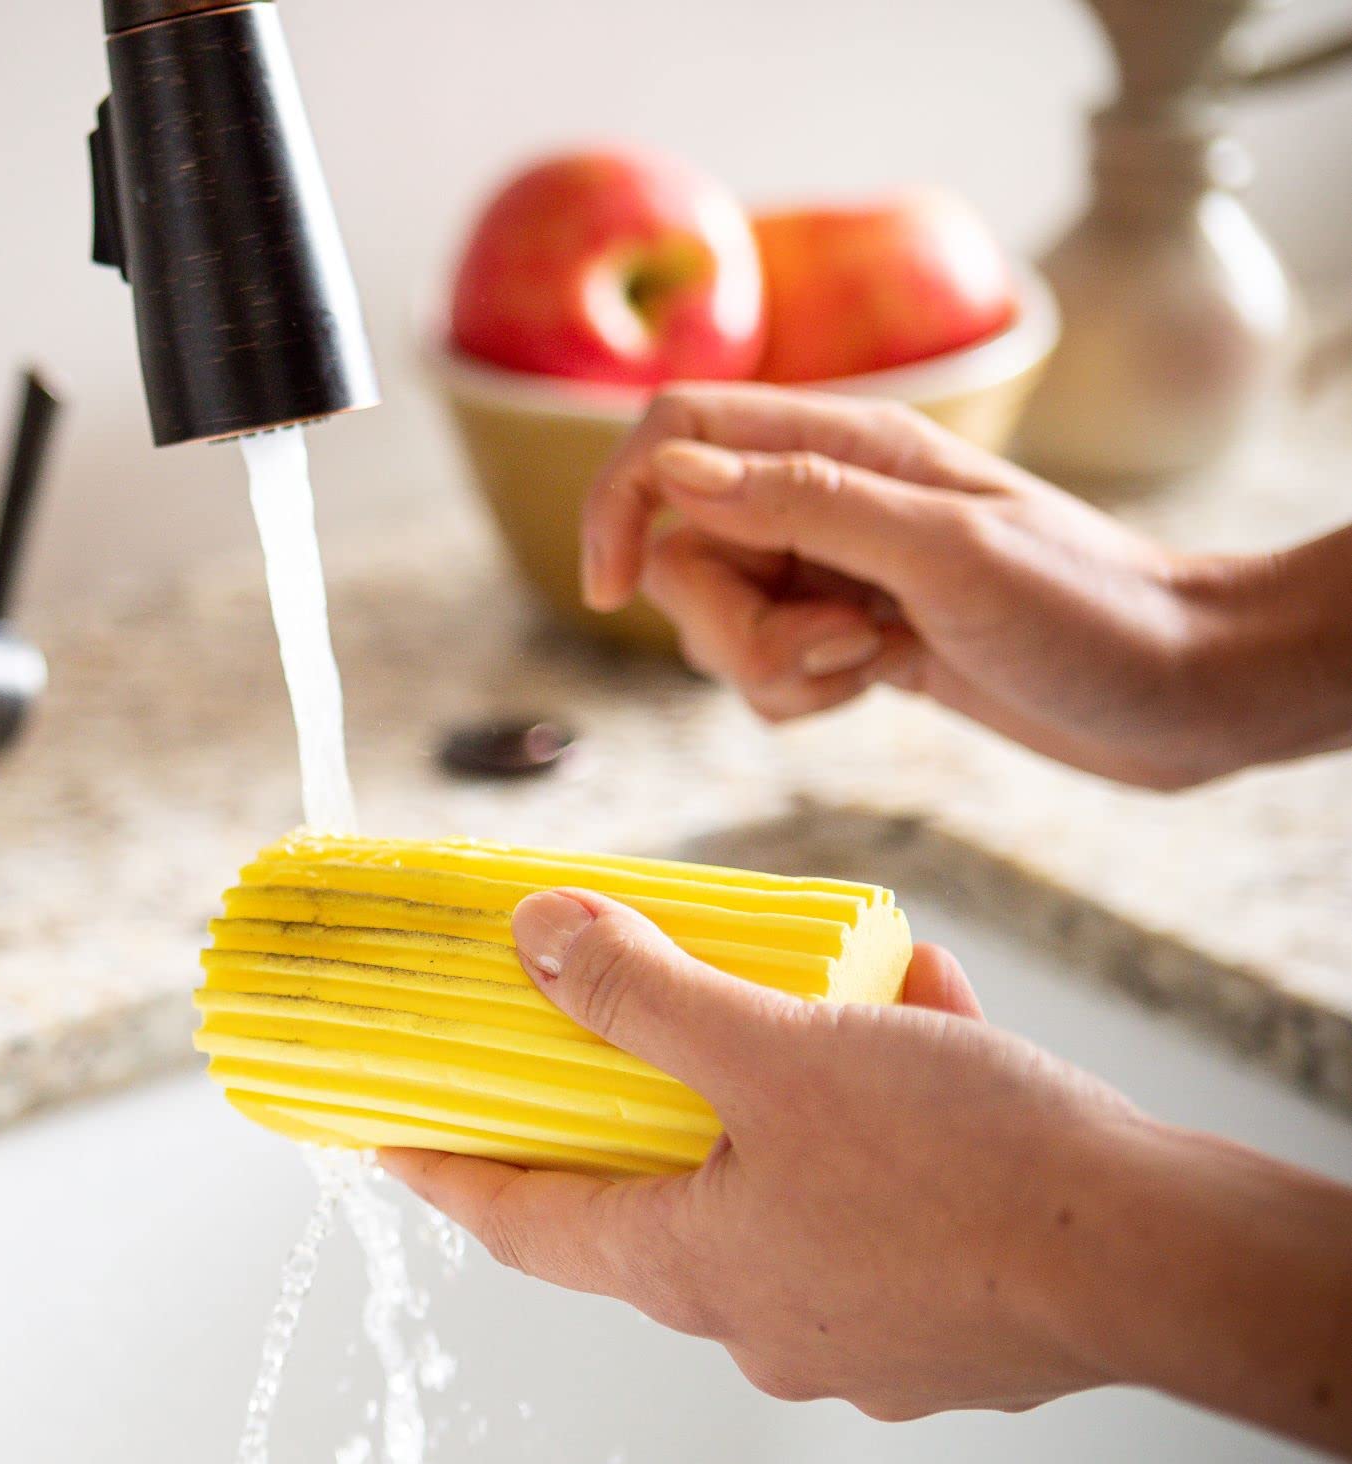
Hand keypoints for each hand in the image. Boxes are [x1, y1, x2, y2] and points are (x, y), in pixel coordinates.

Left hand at [383, 889, 1144, 1420]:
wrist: (1162, 1259)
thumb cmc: (962, 1169)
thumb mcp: (776, 1051)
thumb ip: (644, 995)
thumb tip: (536, 936)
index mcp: (690, 1269)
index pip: (525, 1224)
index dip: (452, 1172)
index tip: (393, 1138)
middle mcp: (759, 1318)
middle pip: (655, 1198)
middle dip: (642, 1103)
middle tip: (619, 1029)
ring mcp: (857, 1327)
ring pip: (783, 1181)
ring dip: (783, 1084)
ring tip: (815, 990)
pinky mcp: (948, 1316)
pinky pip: (884, 1194)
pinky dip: (884, 1105)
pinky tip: (924, 1018)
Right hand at [579, 384, 1351, 787]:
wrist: (1186, 689)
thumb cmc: (1091, 610)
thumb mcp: (944, 553)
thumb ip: (804, 503)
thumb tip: (673, 473)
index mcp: (844, 446)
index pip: (674, 436)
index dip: (619, 503)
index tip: (609, 588)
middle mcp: (828, 499)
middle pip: (683, 550)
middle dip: (725, 622)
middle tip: (832, 648)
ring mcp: (837, 569)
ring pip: (716, 621)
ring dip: (770, 667)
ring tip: (871, 664)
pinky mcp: (853, 637)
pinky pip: (763, 671)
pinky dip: (799, 695)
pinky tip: (880, 686)